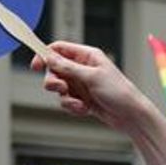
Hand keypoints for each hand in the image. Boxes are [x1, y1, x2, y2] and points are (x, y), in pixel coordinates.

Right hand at [33, 41, 158, 131]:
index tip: (35, 65)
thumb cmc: (118, 92)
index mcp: (87, 56)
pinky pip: (66, 101)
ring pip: (59, 89)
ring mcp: (81, 84)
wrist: (130, 115)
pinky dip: (72, 107)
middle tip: (61, 88)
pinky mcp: (82, 99)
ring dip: (66, 98)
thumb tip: (49, 57)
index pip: (59, 49)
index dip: (45, 55)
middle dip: (54, 81)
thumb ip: (68, 67)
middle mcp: (82, 68)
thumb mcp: (91, 77)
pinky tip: (85, 110)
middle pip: (54, 70)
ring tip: (79, 104)